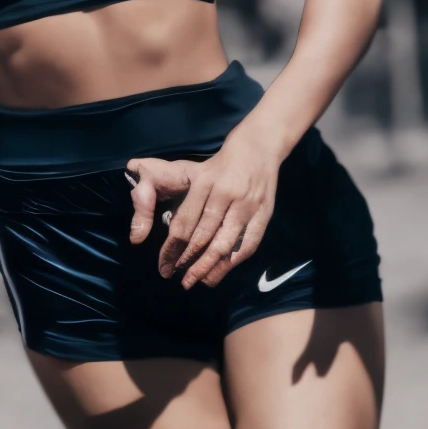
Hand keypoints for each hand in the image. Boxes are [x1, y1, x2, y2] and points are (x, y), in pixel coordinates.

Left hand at [135, 135, 280, 288]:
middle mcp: (223, 193)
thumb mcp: (197, 175)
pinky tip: (222, 272)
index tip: (165, 265)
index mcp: (203, 183)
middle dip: (189, 261)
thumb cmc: (222, 165)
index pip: (184, 223)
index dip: (172, 248)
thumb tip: (168, 235)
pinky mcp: (262, 213)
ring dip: (209, 266)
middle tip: (180, 280)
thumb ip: (185, 202)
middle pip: (202, 236)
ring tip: (198, 281)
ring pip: (224, 243)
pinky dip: (234, 261)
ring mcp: (245, 204)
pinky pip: (248, 243)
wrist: (258, 147)